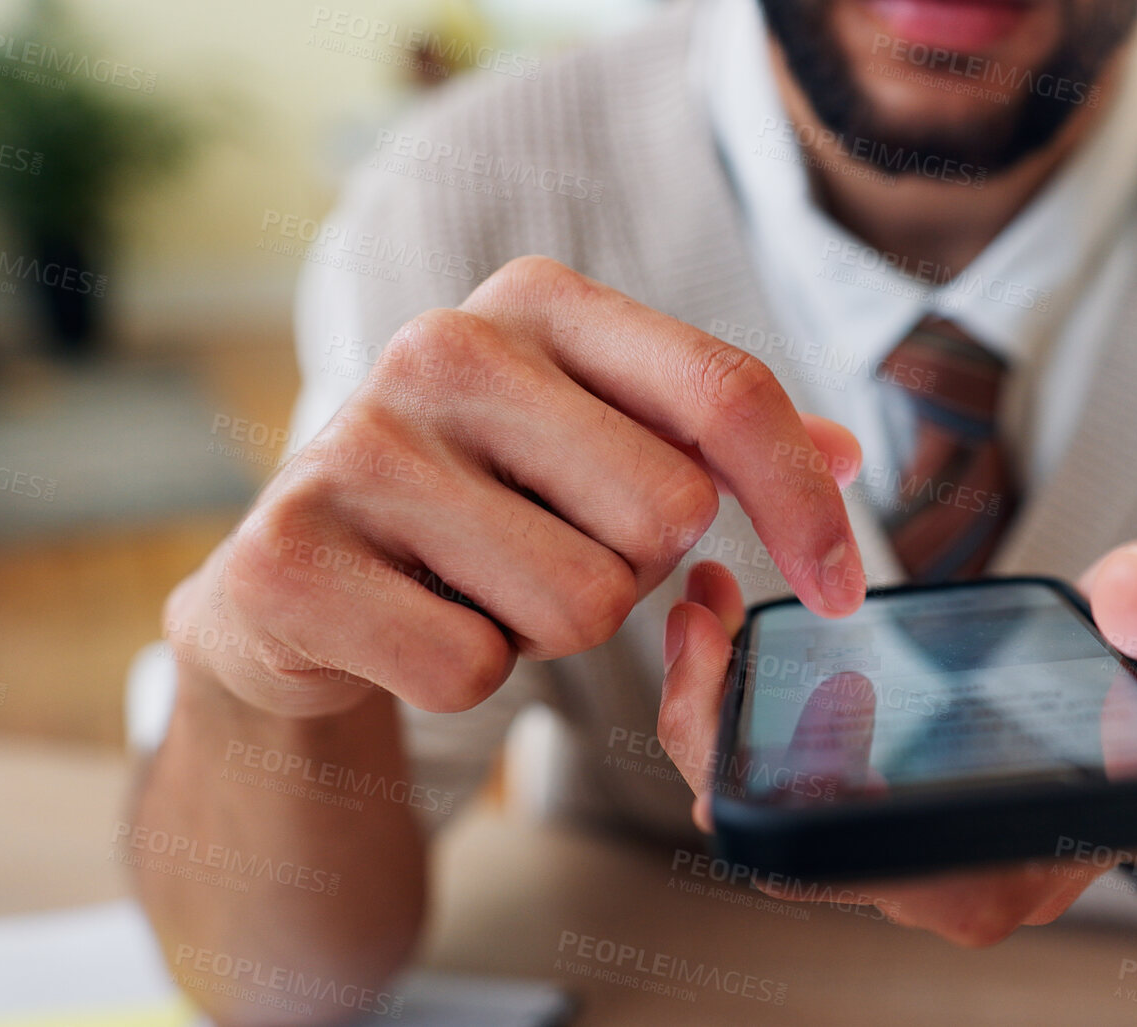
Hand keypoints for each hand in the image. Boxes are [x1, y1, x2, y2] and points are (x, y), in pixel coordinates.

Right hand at [165, 256, 866, 718]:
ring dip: (546, 628)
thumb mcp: (598, 437)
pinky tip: (411, 620)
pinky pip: (471, 669)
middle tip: (549, 548)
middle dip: (632, 569)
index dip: (806, 502)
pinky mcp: (287, 556)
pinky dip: (464, 675)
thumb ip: (716, 438)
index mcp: (537, 299)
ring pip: (580, 606)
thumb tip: (849, 452)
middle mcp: (441, 346)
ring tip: (475, 581)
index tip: (848, 590)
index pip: (724, 392)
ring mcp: (356, 447)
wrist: (295, 572)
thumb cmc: (480, 499)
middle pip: (665, 516)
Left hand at [657, 534, 1136, 945]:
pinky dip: (747, 717)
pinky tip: (735, 629)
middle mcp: (952, 882)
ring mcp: (914, 856)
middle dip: (717, 730)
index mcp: (1017, 863)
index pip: (859, 859)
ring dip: (720, 718)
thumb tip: (1135, 612)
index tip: (751, 660)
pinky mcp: (890, 814)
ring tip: (706, 607)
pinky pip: (787, 788)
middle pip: (785, 841)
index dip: (781, 771)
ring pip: (772, 818)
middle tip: (701, 616)